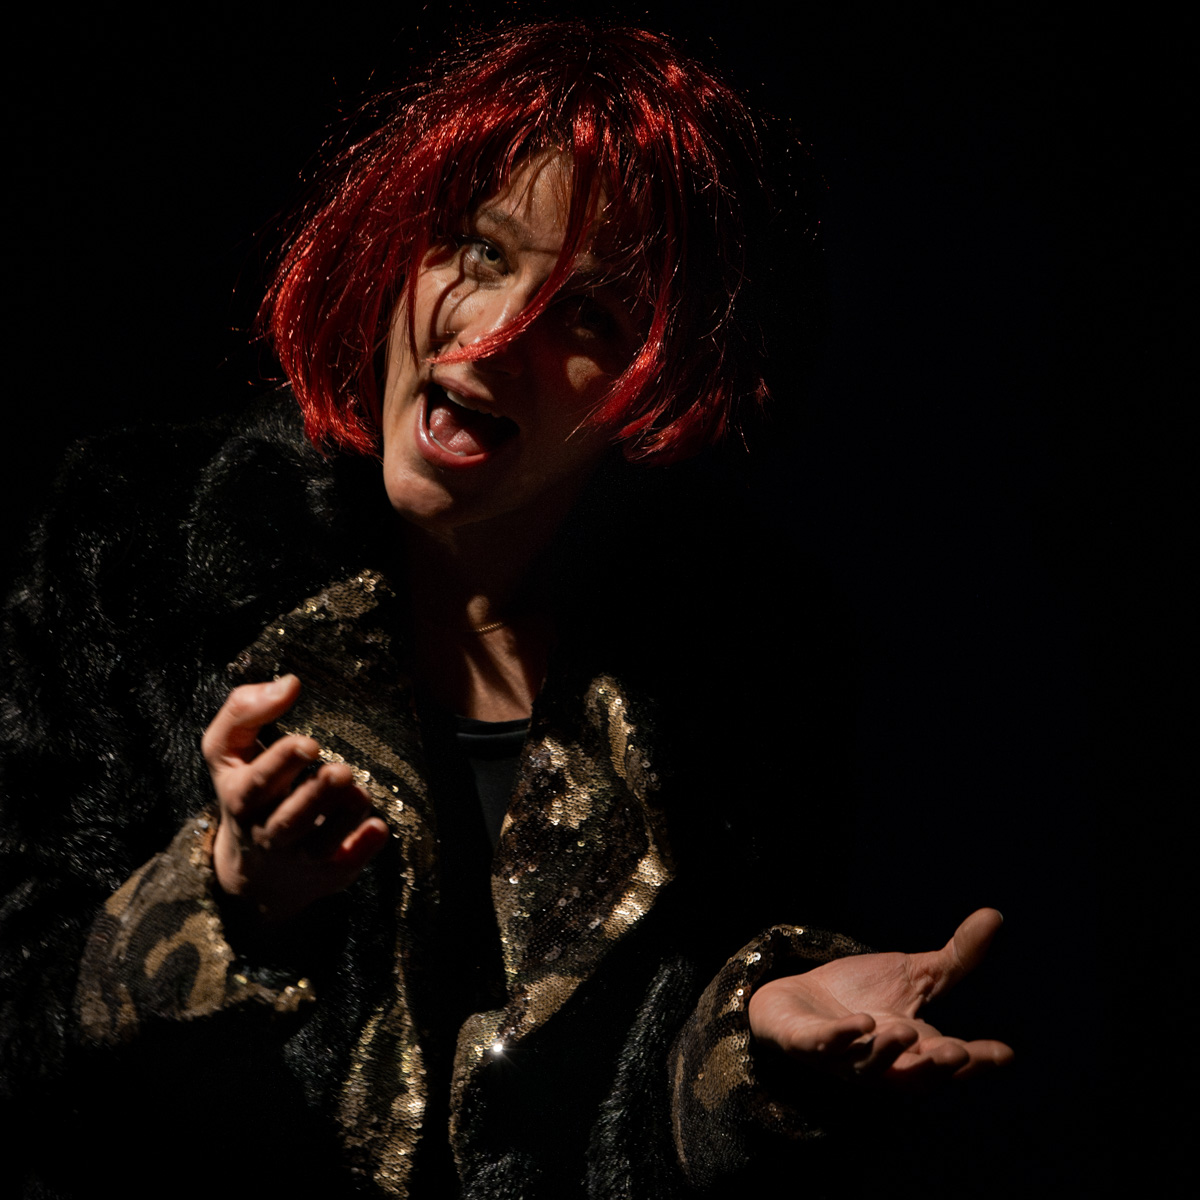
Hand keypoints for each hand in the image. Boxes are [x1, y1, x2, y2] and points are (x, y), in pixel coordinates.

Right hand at [203, 675, 389, 925]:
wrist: (252, 871)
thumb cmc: (246, 788)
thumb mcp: (227, 750)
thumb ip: (245, 710)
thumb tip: (290, 683)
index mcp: (242, 798)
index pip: (257, 783)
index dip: (282, 763)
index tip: (310, 743)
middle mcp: (269, 832)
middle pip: (291, 820)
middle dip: (317, 795)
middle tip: (342, 771)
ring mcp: (300, 857)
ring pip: (322, 843)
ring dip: (344, 816)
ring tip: (358, 791)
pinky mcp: (329, 872)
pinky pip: (348, 865)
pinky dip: (364, 848)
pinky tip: (377, 828)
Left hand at [747, 909, 1013, 1091]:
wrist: (798, 1001)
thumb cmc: (861, 995)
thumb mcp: (913, 974)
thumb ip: (956, 958)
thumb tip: (995, 915)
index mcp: (913, 1047)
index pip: (949, 1060)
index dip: (977, 1061)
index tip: (1005, 1054)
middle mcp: (881, 1060)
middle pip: (913, 1075)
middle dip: (936, 1067)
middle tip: (960, 1054)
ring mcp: (842, 1055)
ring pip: (867, 1065)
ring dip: (887, 1052)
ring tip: (906, 1033)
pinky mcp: (805, 1043)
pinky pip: (821, 1046)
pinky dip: (839, 1038)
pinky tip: (860, 1023)